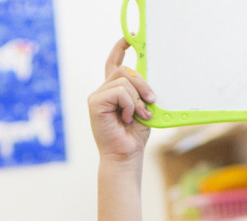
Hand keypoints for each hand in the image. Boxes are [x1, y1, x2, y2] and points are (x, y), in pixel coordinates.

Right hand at [88, 38, 154, 164]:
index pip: (114, 62)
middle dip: (142, 83)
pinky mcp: (95, 103)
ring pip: (123, 80)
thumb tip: (146, 72)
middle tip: (151, 100)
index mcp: (114, 91)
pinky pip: (119, 92)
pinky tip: (127, 118)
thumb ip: (141, 90)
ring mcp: (97, 96)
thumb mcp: (143, 106)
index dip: (121, 47)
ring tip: (140, 115)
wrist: (126, 155)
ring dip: (137, 98)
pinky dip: (129, 104)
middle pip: (124, 70)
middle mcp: (103, 91)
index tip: (132, 38)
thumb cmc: (134, 135)